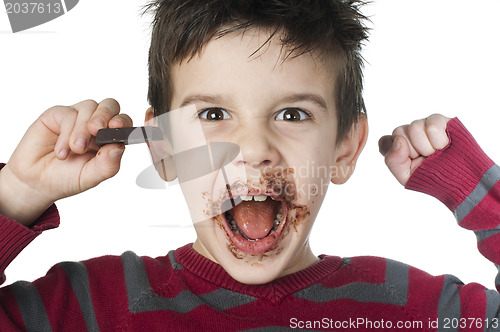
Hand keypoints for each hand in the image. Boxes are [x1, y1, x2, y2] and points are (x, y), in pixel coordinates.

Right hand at [0, 98, 132, 225]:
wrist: (35, 182)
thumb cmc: (65, 178)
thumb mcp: (90, 177)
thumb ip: (107, 165)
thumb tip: (119, 148)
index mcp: (108, 138)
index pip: (123, 122)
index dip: (123, 122)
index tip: (117, 128)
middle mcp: (95, 125)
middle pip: (110, 105)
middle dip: (105, 115)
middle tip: (97, 130)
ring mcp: (77, 118)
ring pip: (89, 107)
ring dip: (82, 129)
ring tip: (75, 150)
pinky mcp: (57, 115)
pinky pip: (68, 114)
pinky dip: (66, 133)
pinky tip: (62, 151)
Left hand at [379, 114, 450, 185]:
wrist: (462, 180)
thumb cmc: (434, 177)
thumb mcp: (407, 176)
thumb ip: (393, 160)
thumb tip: (398, 140)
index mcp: (398, 147)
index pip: (385, 141)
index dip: (396, 152)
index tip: (409, 161)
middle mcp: (409, 133)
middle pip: (398, 132)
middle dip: (413, 151)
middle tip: (426, 158)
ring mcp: (424, 125)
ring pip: (414, 127)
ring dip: (427, 147)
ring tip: (437, 153)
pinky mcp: (440, 120)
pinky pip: (432, 125)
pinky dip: (439, 140)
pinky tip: (445, 145)